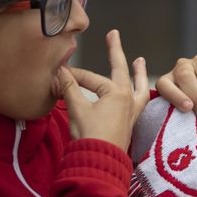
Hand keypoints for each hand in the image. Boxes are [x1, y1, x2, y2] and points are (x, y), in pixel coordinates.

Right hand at [59, 30, 150, 151]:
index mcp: (116, 93)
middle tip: (114, 34)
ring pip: (137, 85)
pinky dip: (139, 91)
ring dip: (138, 72)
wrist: (101, 162)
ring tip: (140, 60)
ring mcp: (132, 111)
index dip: (72, 76)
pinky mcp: (130, 122)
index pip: (90, 78)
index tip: (57, 74)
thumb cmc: (90, 136)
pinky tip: (140, 92)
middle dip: (115, 51)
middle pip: (120, 70)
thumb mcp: (76, 109)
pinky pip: (139, 101)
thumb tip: (59, 72)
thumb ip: (69, 88)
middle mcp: (128, 98)